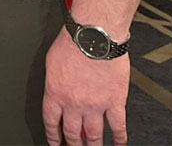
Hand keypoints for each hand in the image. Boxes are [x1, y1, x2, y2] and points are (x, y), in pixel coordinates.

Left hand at [43, 27, 129, 145]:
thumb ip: (54, 80)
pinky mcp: (115, 102)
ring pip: (93, 134)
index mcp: (56, 92)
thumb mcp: (51, 61)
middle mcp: (74, 103)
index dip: (53, 136)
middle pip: (72, 132)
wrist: (95, 36)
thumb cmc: (73, 42)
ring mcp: (95, 105)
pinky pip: (118, 126)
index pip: (51, 122)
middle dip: (73, 143)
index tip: (56, 143)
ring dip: (93, 145)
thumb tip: (55, 88)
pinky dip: (119, 138)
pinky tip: (119, 144)